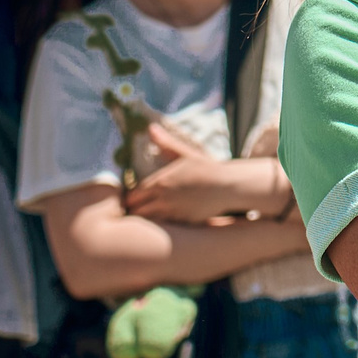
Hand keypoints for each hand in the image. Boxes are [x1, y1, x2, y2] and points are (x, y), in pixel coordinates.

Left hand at [120, 122, 285, 221]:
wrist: (227, 185)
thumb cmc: (206, 168)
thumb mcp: (185, 153)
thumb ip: (165, 143)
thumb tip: (150, 127)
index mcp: (160, 181)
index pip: (133, 195)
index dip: (131, 199)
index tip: (134, 200)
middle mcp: (163, 198)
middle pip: (136, 210)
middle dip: (135, 211)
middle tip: (138, 211)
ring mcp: (173, 212)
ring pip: (149, 222)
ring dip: (147, 220)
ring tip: (148, 220)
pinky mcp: (183, 222)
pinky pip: (165, 229)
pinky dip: (161, 228)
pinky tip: (163, 227)